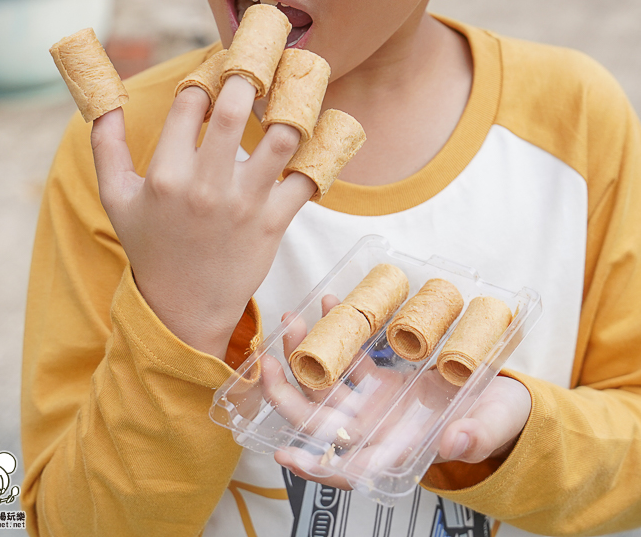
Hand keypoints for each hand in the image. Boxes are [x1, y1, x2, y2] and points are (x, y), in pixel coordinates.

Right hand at [91, 76, 314, 358]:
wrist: (183, 308)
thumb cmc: (150, 245)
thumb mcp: (116, 197)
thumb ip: (106, 144)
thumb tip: (102, 100)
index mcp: (166, 173)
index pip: (190, 102)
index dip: (206, 75)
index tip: (218, 67)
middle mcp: (206, 185)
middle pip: (234, 110)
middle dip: (249, 73)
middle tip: (261, 60)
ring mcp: (244, 204)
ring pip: (281, 140)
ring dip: (293, 108)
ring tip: (295, 90)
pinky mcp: (273, 222)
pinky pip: (306, 180)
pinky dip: (318, 155)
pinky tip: (320, 134)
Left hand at [262, 299, 530, 488]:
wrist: (501, 402)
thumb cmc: (496, 424)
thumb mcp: (490, 431)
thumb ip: (472, 438)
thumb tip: (452, 443)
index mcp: (396, 454)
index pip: (346, 469)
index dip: (314, 465)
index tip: (285, 453)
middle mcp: (375, 432)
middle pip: (319, 421)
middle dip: (289, 392)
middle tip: (271, 360)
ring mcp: (373, 406)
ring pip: (326, 385)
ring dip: (305, 355)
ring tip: (293, 321)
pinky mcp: (380, 381)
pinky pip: (350, 358)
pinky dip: (338, 332)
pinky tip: (329, 304)